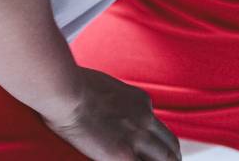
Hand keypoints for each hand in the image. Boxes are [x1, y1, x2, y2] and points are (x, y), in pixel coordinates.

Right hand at [43, 67, 180, 160]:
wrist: (66, 91)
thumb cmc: (73, 86)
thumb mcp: (105, 88)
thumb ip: (115, 103)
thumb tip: (106, 113)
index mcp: (141, 101)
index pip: (158, 128)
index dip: (158, 142)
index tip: (154, 150)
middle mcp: (145, 118)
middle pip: (170, 144)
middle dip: (172, 158)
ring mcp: (137, 137)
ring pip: (166, 158)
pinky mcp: (123, 154)